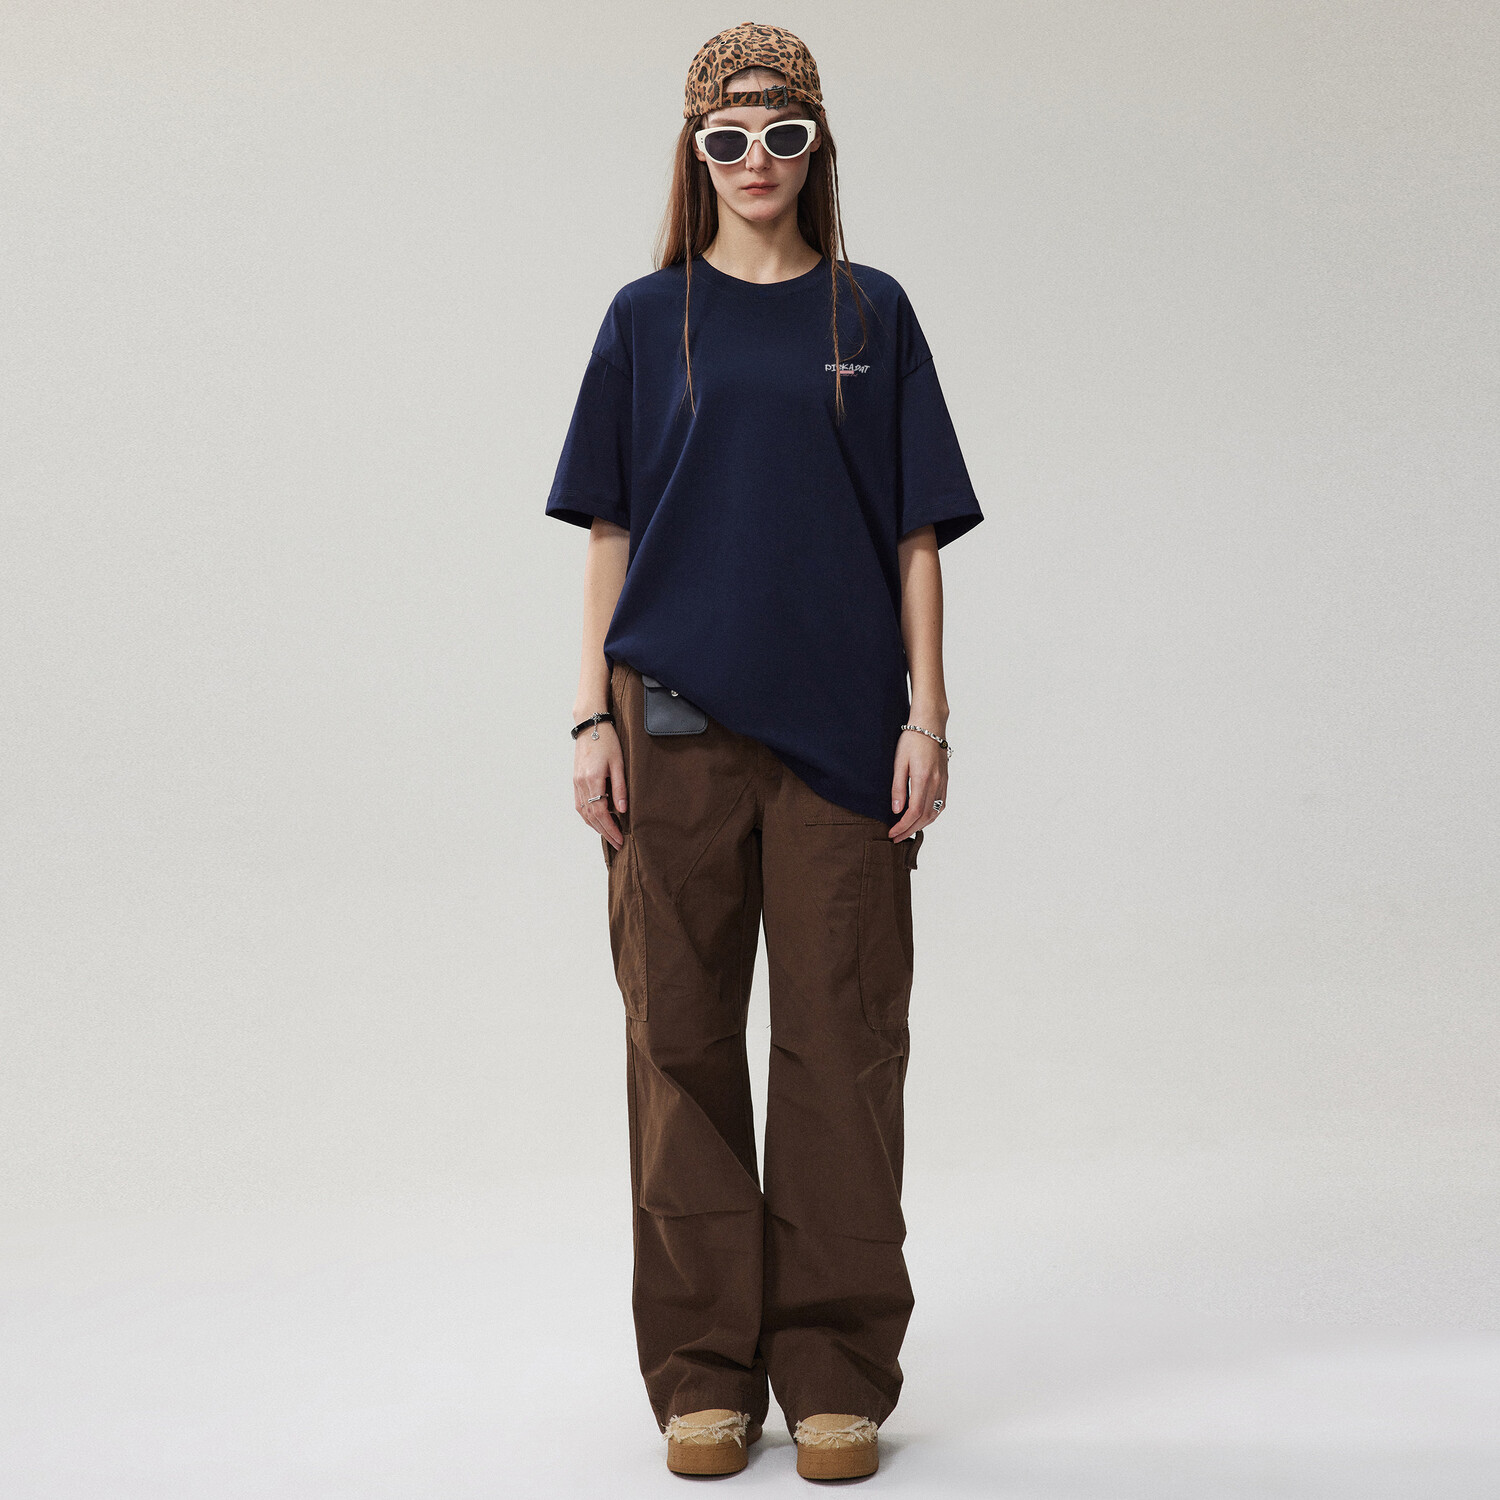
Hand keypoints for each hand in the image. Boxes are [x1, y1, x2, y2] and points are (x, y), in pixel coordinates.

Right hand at [574, 722, 626, 848]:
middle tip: (617, 843)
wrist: (590, 724)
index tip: (620, 839)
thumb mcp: (619, 763)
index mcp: (592, 779)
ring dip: (595, 826)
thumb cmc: (607, 741)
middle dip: (604, 832)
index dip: (610, 829)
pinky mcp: (575, 780)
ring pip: (583, 812)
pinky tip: (597, 820)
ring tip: (609, 835)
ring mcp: (576, 782)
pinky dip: (588, 816)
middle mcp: (581, 783)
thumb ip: (620, 788)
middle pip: (590, 816)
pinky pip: (579, 804)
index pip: (600, 813)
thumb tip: (622, 810)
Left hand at [889, 730, 946, 839]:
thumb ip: (898, 787)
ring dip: (921, 826)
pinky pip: (941, 804)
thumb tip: (896, 810)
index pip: (913, 812)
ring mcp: (943, 782)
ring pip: (934, 813)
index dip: (902, 826)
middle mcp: (936, 783)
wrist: (930, 725)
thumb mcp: (899, 762)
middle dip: (910, 830)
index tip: (891, 833)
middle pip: (924, 817)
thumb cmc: (911, 740)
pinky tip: (922, 819)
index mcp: (923, 779)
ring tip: (907, 831)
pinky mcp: (945, 780)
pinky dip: (931, 816)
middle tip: (896, 838)